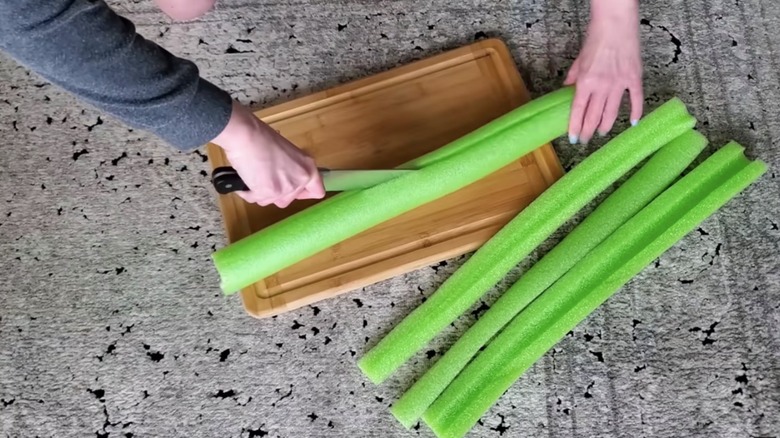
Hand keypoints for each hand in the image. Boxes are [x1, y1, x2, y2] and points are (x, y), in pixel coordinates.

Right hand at [211, 101, 324, 207]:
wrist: (246, 135)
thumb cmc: (262, 138)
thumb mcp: (288, 153)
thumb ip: (293, 169)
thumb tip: (286, 179)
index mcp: (308, 168)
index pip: (317, 192)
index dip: (304, 193)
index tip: (294, 190)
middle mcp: (300, 180)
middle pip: (289, 199)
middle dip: (275, 192)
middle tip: (265, 177)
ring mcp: (285, 188)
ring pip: (271, 201)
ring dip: (261, 192)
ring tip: (254, 173)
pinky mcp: (268, 193)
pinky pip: (255, 199)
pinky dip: (248, 192)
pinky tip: (245, 177)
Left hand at [565, 0, 642, 144]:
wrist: (616, 23)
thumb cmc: (596, 38)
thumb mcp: (579, 59)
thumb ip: (573, 78)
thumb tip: (567, 90)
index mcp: (586, 82)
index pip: (578, 111)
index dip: (575, 127)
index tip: (574, 138)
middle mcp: (602, 86)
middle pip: (594, 115)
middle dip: (589, 131)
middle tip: (586, 140)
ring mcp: (620, 83)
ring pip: (612, 112)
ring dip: (606, 125)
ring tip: (602, 133)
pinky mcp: (634, 78)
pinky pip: (636, 100)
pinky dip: (635, 113)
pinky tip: (632, 123)